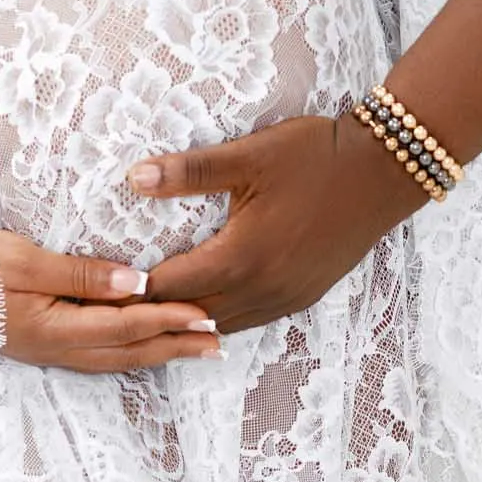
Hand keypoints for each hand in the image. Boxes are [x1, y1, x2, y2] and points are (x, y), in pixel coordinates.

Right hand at [0, 228, 224, 372]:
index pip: (126, 326)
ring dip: (159, 353)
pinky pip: (100, 356)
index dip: (168, 320)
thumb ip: (82, 274)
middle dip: (175, 347)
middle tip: (217, 343)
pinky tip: (145, 346)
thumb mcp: (27, 261)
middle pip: (129, 353)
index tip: (206, 315)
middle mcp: (56, 350)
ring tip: (194, 349)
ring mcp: (49, 352)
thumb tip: (137, 283)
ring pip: (117, 359)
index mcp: (54, 330)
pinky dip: (132, 352)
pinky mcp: (43, 346)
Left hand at [127, 114, 415, 337]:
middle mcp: (262, 290)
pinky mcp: (304, 296)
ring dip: (186, 321)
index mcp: (241, 258)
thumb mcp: (250, 155)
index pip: (169, 287)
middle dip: (151, 314)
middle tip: (111, 311)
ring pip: (222, 325)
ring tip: (149, 316)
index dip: (130, 291)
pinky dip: (220, 318)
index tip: (96, 290)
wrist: (384, 172)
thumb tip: (134, 178)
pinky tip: (206, 308)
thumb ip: (190, 171)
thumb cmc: (316, 155)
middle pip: (191, 316)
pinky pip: (250, 319)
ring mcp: (286, 297)